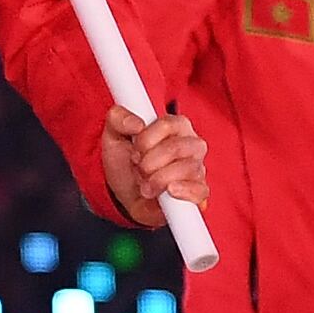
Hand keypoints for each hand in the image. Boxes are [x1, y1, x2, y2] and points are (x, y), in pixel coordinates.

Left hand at [98, 105, 209, 229]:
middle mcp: (191, 144)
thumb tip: (137, 123)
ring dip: (158, 180)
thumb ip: (117, 118)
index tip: (134, 151)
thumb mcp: (113, 135)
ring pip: (188, 169)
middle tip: (139, 169)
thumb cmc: (126, 162)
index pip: (167, 124)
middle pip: (177, 148)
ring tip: (146, 185)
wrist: (126, 194)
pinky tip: (168, 192)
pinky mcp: (198, 192)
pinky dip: (182, 192)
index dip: (146, 139)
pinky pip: (200, 190)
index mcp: (175, 125)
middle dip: (149, 162)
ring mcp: (198, 168)